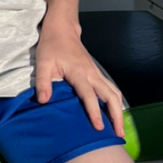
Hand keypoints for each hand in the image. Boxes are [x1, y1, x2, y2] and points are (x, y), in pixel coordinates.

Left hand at [34, 18, 124, 136]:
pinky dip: (116, 101)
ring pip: (114, 92)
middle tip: (118, 134)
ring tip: (119, 128)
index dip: (94, 112)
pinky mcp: (96, 73)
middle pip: (110, 95)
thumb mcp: (42, 63)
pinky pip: (111, 88)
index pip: (89, 95)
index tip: (99, 127)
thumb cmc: (51, 46)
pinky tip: (115, 113)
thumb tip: (44, 101)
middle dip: (116, 115)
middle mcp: (92, 73)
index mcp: (79, 72)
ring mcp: (96, 73)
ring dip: (119, 110)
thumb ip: (42, 82)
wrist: (62, 29)